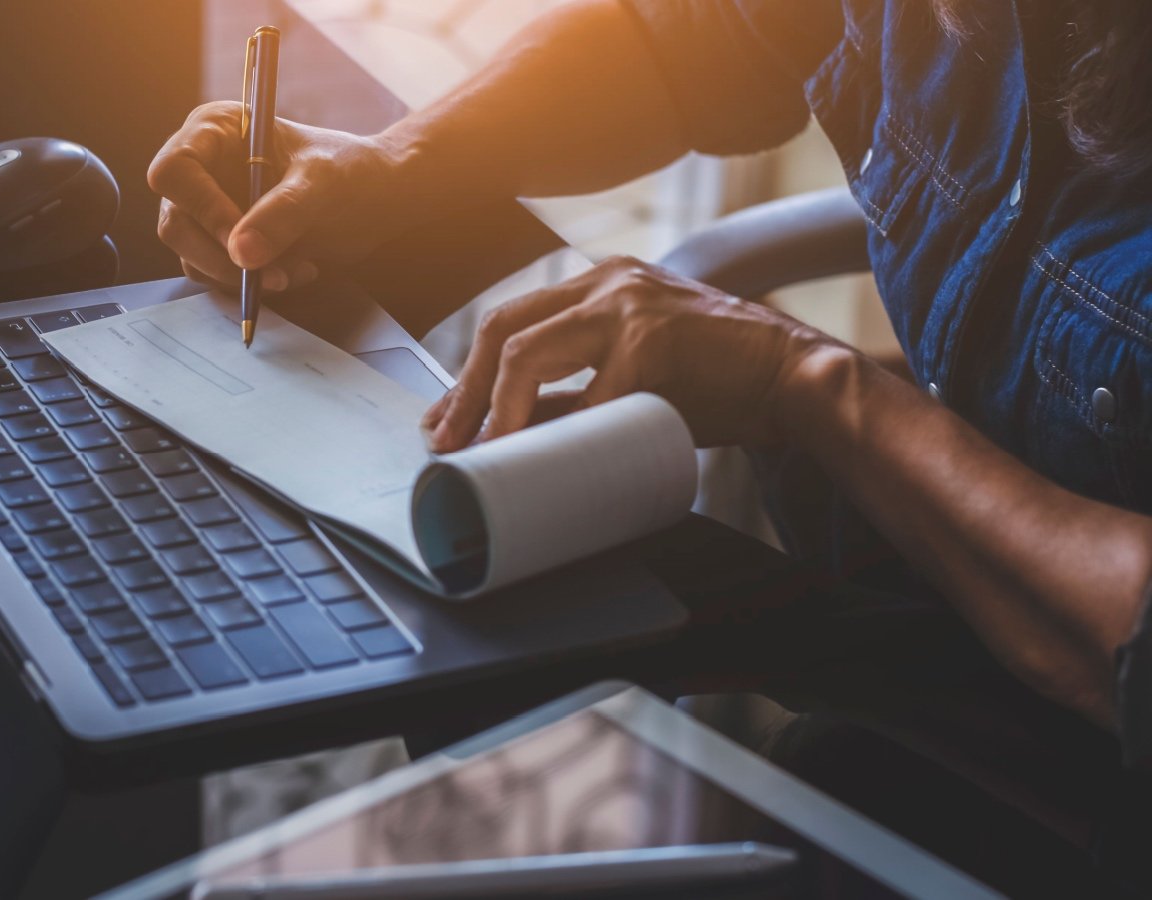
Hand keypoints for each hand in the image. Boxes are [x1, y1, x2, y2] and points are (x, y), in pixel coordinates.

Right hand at [147, 101, 414, 291]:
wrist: (377, 198)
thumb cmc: (351, 171)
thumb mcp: (322, 185)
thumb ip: (283, 213)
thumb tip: (240, 253)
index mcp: (216, 131)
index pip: (175, 170)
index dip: (201, 207)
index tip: (239, 239)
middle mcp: (203, 169)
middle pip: (176, 223)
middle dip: (220, 256)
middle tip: (269, 273)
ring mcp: (209, 209)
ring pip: (193, 256)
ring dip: (241, 276)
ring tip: (294, 271)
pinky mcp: (224, 243)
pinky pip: (217, 274)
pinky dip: (252, 283)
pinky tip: (295, 271)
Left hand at [421, 256, 843, 450]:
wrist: (796, 377)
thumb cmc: (717, 383)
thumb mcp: (634, 377)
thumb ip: (577, 391)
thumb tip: (511, 432)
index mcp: (600, 286)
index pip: (510, 322)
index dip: (468, 378)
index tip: (446, 423)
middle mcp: (607, 282)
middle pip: (501, 328)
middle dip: (464, 393)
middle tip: (446, 444)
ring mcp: (627, 304)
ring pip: (524, 351)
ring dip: (493, 410)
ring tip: (482, 452)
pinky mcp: (650, 338)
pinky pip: (582, 396)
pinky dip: (556, 433)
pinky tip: (544, 461)